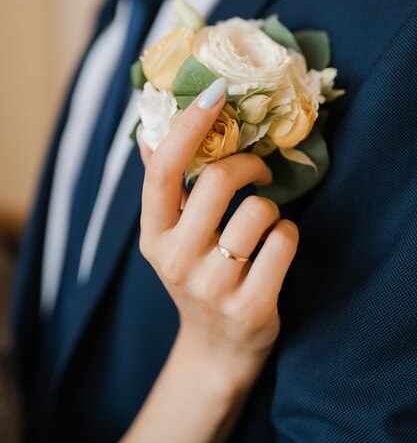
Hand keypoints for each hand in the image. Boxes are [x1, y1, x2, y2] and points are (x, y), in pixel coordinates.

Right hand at [139, 79, 298, 386]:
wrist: (217, 348)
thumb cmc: (197, 277)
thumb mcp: (170, 237)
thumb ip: (162, 189)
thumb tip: (148, 134)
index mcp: (152, 236)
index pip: (162, 171)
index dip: (188, 126)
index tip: (215, 93)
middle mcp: (176, 260)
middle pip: (219, 181)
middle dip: (249, 165)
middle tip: (259, 171)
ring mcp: (213, 286)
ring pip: (259, 211)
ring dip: (271, 209)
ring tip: (262, 225)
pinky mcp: (251, 305)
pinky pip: (284, 240)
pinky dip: (288, 234)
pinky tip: (276, 247)